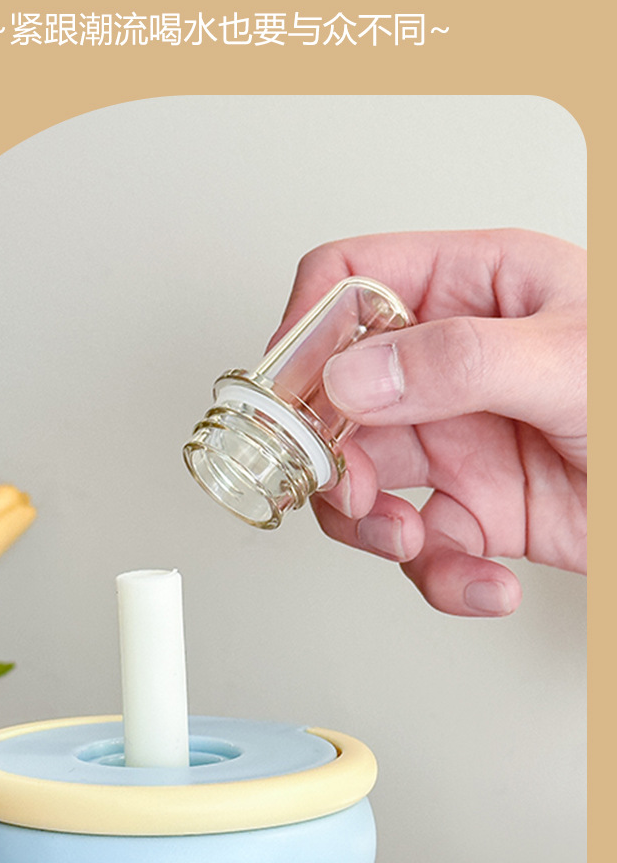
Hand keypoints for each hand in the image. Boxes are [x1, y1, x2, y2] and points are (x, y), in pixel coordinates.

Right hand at [278, 230, 585, 614]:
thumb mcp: (569, 360)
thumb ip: (458, 362)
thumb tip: (356, 374)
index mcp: (477, 285)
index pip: (352, 281)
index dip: (308, 331)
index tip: (293, 395)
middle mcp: (457, 361)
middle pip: (339, 396)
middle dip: (333, 454)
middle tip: (347, 491)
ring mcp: (464, 439)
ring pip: (366, 484)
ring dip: (374, 528)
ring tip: (411, 542)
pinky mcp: (482, 512)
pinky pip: (424, 549)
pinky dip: (443, 578)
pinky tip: (485, 580)